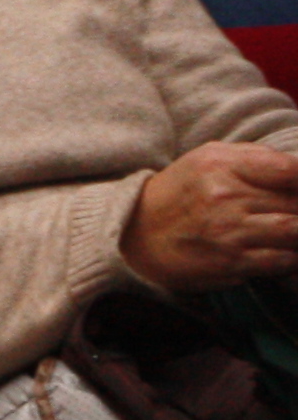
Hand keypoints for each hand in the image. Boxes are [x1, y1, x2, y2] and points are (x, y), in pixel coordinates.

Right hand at [125, 141, 297, 291]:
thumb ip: (254, 157)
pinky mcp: (232, 261)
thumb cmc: (181, 194)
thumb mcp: (207, 159)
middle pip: (295, 202)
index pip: (288, 169)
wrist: (137, 234)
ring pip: (294, 231)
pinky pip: (284, 261)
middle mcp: (224, 194)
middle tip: (292, 212)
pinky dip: (293, 259)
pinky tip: (285, 253)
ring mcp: (228, 230)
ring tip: (291, 233)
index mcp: (220, 163)